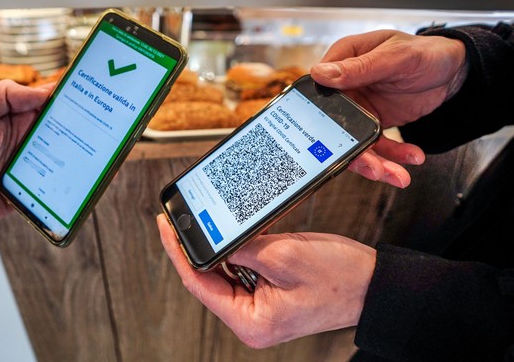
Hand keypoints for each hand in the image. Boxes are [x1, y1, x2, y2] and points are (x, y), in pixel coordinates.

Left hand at [157, 214, 375, 348]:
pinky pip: (242, 269)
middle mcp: (251, 319)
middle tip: (182, 217)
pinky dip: (237, 250)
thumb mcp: (285, 256)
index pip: (199, 284)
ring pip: (225, 272)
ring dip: (220, 247)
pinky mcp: (268, 293)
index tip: (166, 226)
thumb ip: (242, 247)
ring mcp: (259, 307)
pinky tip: (234, 232)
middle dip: (198, 247)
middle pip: (208, 279)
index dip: (179, 252)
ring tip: (210, 220)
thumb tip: (213, 236)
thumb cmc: (339, 278)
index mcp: (251, 322)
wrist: (372, 284)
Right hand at [310, 29, 467, 187]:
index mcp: (342, 60)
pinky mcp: (374, 123)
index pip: (318, 91)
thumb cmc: (426, 52)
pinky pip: (377, 145)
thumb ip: (359, 67)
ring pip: (354, 141)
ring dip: (375, 162)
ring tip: (395, 175)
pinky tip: (411, 157)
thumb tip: (320, 73)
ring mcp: (359, 108)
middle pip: (333, 124)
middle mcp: (346, 87)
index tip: (329, 141)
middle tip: (373, 168)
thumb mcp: (395, 57)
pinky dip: (393, 157)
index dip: (318, 117)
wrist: (454, 71)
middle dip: (352, 151)